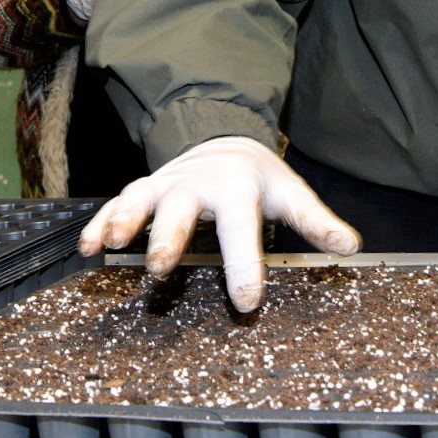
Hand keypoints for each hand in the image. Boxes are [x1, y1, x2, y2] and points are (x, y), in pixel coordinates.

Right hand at [78, 136, 359, 310]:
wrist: (223, 137)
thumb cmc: (258, 177)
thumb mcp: (291, 194)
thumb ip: (316, 221)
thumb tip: (350, 246)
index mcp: (237, 189)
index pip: (241, 230)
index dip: (244, 266)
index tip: (247, 300)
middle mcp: (196, 185)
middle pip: (180, 209)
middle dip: (168, 237)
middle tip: (161, 267)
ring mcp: (164, 186)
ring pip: (139, 200)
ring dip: (123, 220)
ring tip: (108, 244)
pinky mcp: (143, 191)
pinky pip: (115, 204)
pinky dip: (98, 222)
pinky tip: (86, 247)